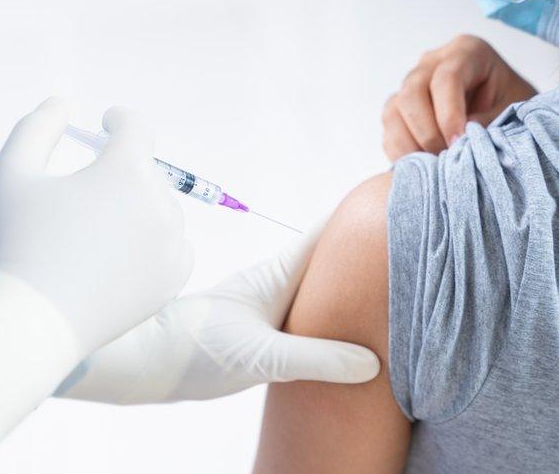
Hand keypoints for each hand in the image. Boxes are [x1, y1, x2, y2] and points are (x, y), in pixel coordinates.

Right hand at [0, 98, 194, 469]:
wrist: (27, 325)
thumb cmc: (12, 244)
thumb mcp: (11, 172)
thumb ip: (37, 126)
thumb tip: (62, 103)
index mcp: (126, 172)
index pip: (138, 128)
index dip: (121, 120)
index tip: (107, 123)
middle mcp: (159, 206)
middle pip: (147, 172)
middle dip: (119, 172)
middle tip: (84, 190)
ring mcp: (171, 246)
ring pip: (160, 210)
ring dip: (136, 207)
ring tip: (96, 228)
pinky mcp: (171, 282)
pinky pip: (174, 247)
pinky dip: (155, 243)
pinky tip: (121, 253)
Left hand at [57, 224, 379, 403]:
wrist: (146, 362)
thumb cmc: (194, 351)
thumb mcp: (261, 358)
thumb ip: (315, 357)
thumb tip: (371, 362)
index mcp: (277, 276)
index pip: (328, 233)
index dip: (364, 215)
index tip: (400, 196)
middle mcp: (275, 283)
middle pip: (330, 255)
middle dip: (366, 247)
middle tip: (413, 240)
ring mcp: (267, 305)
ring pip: (318, 282)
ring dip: (349, 280)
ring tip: (392, 283)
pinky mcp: (260, 328)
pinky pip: (307, 310)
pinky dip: (331, 310)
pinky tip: (346, 327)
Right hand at [382, 35, 536, 161]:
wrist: (504, 112)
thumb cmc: (512, 106)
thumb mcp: (514, 110)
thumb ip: (490, 120)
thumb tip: (458, 139)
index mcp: (467, 51)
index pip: (447, 77)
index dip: (449, 113)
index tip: (458, 142)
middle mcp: (432, 62)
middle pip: (412, 92)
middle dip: (427, 131)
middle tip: (446, 158)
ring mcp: (411, 84)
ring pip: (394, 111)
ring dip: (410, 144)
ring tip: (434, 166)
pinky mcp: (399, 108)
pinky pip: (389, 129)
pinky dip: (400, 152)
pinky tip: (422, 166)